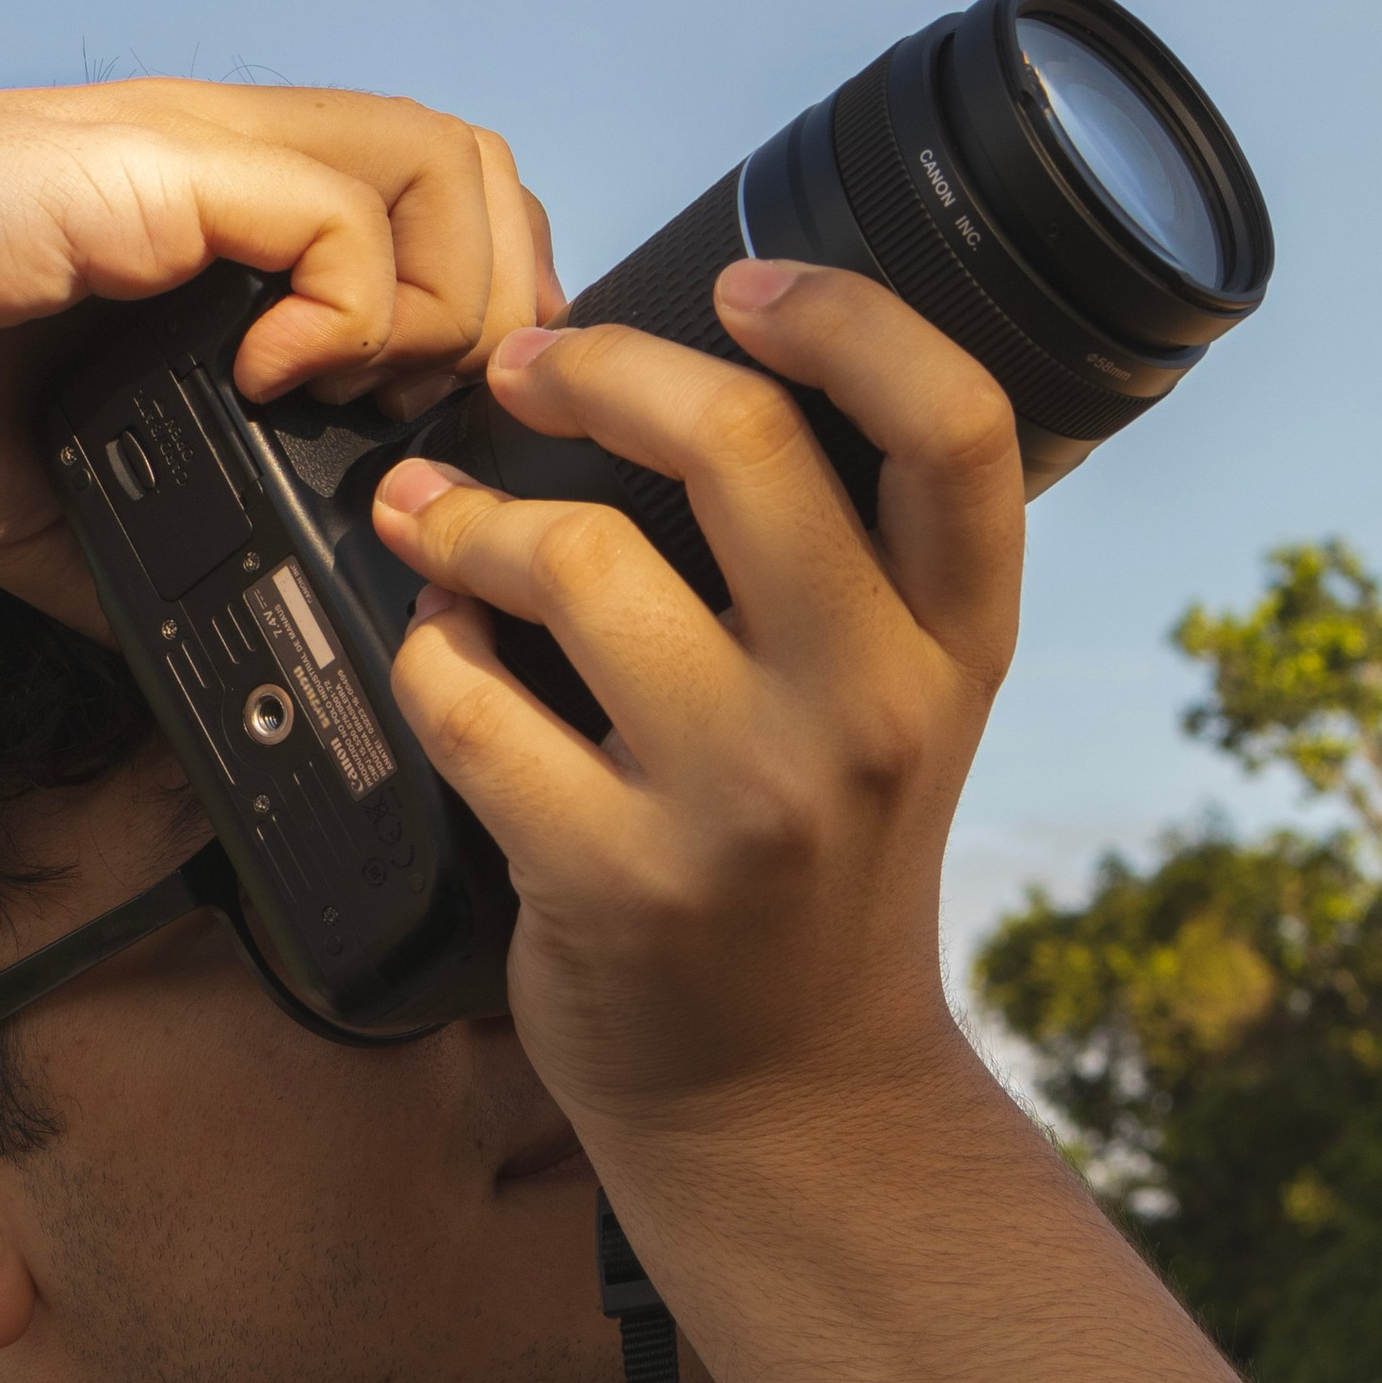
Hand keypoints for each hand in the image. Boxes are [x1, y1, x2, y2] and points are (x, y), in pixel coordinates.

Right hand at [0, 86, 556, 628]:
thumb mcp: (32, 499)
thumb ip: (131, 540)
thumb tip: (183, 627)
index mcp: (201, 220)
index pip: (415, 210)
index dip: (467, 315)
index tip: (426, 434)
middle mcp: (219, 161)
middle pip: (468, 166)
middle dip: (501, 303)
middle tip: (434, 421)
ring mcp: (194, 153)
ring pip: (439, 165)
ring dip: (444, 302)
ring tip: (360, 400)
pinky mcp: (157, 166)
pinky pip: (338, 213)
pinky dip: (347, 315)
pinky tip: (271, 387)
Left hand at [368, 260, 1023, 1155]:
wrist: (781, 1098)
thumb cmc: (809, 889)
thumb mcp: (885, 722)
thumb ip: (835, 578)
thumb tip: (666, 400)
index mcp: (951, 649)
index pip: (953, 425)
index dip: (848, 316)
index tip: (739, 284)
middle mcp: (865, 710)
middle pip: (740, 444)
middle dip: (596, 370)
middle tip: (522, 366)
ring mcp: (742, 801)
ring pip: (576, 562)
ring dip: (469, 518)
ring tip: (429, 519)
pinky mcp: (615, 878)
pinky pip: (473, 702)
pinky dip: (428, 652)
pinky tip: (436, 650)